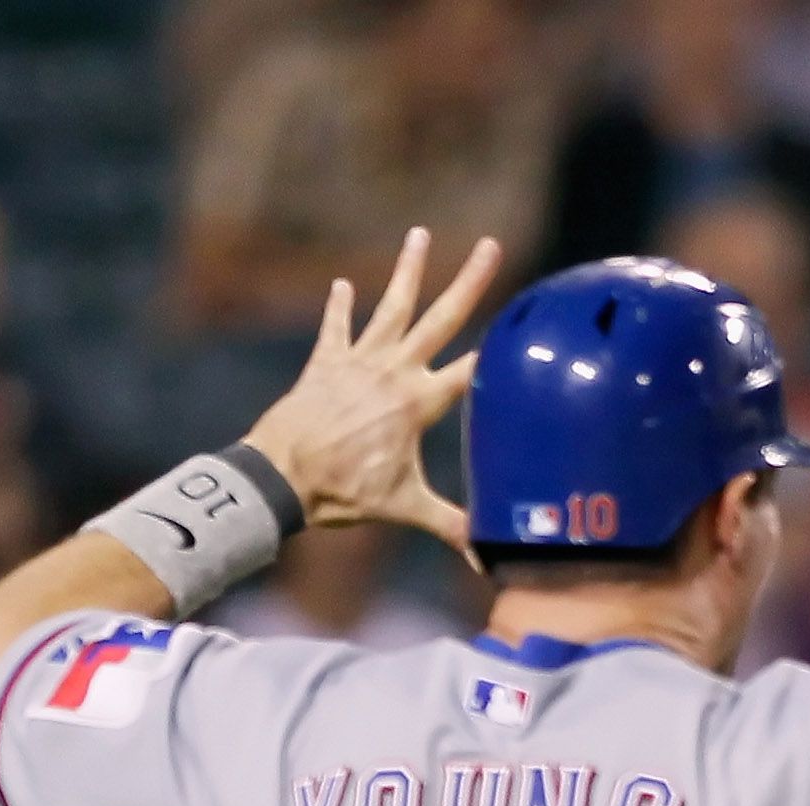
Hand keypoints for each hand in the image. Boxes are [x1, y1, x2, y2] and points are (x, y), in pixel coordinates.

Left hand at [241, 227, 502, 546]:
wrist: (280, 476)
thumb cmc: (345, 492)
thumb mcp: (405, 510)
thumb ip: (452, 529)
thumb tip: (490, 566)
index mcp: (418, 403)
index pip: (472, 368)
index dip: (501, 347)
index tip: (528, 321)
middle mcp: (392, 371)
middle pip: (440, 317)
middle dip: (468, 280)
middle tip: (489, 244)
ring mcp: (357, 362)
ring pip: (389, 306)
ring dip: (406, 271)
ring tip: (418, 234)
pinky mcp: (324, 364)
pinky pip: (336, 328)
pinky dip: (340, 307)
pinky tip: (345, 284)